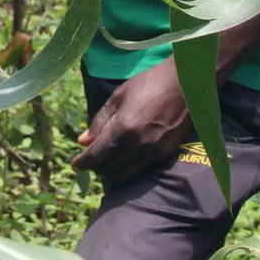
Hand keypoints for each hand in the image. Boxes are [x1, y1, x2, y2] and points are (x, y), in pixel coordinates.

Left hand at [73, 58, 190, 184]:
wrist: (183, 84)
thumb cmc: (148, 84)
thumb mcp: (119, 96)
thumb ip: (100, 120)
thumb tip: (83, 141)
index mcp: (123, 127)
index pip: (97, 155)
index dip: (84, 162)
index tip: (76, 165)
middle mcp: (137, 145)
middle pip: (110, 169)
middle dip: (96, 167)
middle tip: (91, 160)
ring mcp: (153, 152)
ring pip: (125, 174)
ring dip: (111, 171)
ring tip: (106, 162)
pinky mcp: (165, 155)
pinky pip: (140, 170)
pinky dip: (128, 170)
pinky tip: (123, 160)